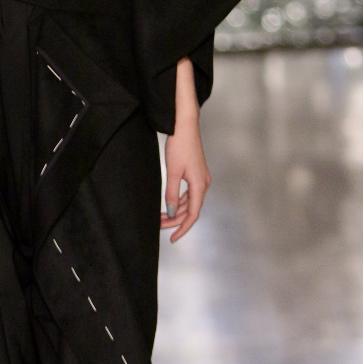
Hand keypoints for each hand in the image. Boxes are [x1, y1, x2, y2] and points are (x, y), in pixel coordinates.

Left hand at [161, 59, 210, 241]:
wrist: (185, 125)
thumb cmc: (180, 145)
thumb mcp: (173, 171)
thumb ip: (172, 193)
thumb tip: (172, 211)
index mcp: (199, 185)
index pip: (193, 215)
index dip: (182, 228)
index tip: (172, 238)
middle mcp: (203, 184)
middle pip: (191, 210)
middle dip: (175, 220)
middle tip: (159, 225)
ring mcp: (201, 179)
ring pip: (189, 202)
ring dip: (176, 210)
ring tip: (160, 216)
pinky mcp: (196, 173)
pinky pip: (189, 193)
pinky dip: (179, 200)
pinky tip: (169, 203)